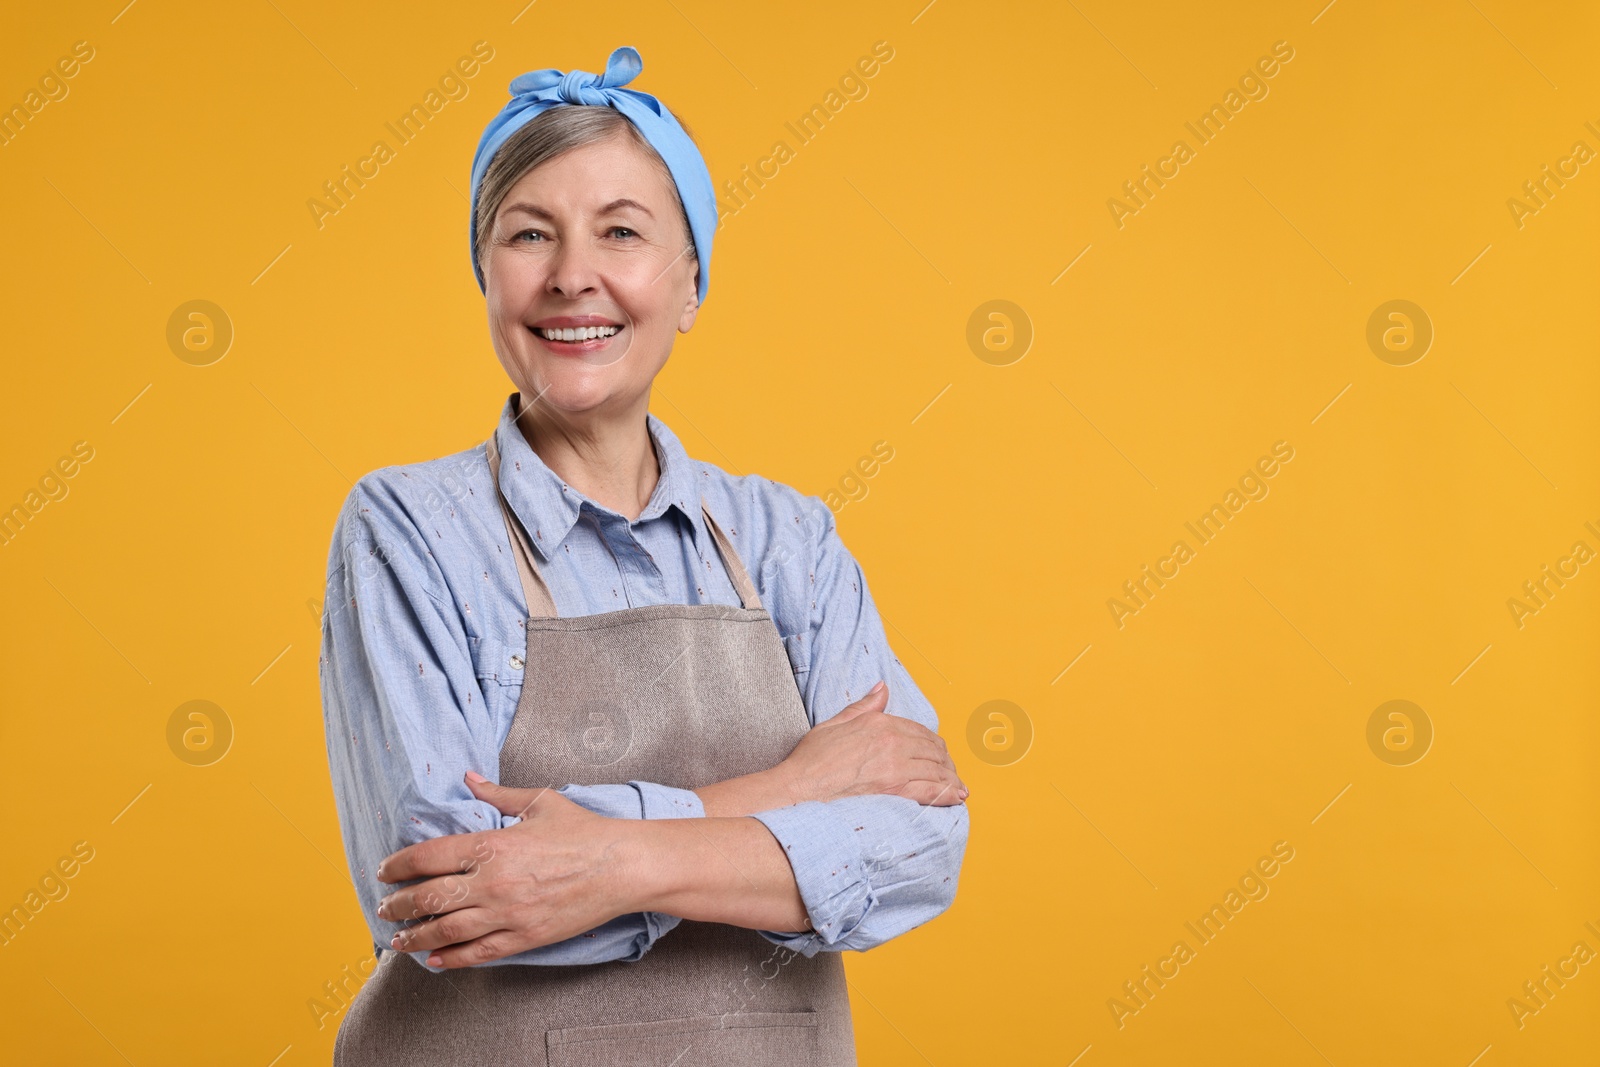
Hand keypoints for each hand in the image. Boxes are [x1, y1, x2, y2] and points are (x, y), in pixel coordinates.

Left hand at [373, 773, 638, 968]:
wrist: (622, 867)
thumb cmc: (584, 831)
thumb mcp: (540, 802)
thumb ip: (498, 792)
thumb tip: (469, 778)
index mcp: (493, 844)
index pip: (428, 857)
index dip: (398, 865)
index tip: (384, 871)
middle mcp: (494, 882)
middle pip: (428, 898)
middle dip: (398, 905)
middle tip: (384, 908)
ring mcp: (508, 913)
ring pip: (446, 930)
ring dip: (415, 936)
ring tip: (398, 939)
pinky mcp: (525, 937)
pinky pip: (479, 952)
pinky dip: (451, 959)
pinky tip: (435, 959)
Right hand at [769, 681, 967, 806]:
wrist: (799, 786)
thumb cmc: (811, 759)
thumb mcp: (835, 723)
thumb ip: (864, 706)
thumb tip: (882, 689)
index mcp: (879, 723)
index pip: (919, 731)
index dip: (933, 743)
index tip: (938, 752)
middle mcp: (892, 742)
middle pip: (933, 750)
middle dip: (946, 761)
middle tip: (951, 771)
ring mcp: (895, 766)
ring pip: (936, 769)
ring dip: (951, 778)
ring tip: (958, 787)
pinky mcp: (894, 790)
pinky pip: (930, 790)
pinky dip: (947, 793)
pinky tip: (957, 797)